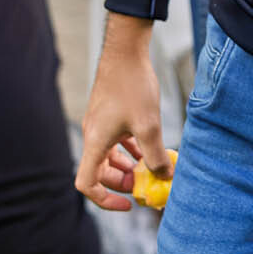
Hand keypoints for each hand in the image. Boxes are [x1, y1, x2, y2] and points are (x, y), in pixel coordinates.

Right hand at [76, 14, 168, 210]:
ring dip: (128, 166)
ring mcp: (100, 125)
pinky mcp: (109, 115)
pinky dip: (130, 150)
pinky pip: (116, 141)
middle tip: (149, 183)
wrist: (125, 51)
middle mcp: (93, 136)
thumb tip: (165, 176)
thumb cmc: (133, 87)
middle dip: (124, 182)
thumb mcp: (149, 125)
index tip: (129, 202)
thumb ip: (156, 155)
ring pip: (109, 157)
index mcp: (95, 142)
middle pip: (100, 173)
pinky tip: (148, 148)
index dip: (105, 199)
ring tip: (152, 166)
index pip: (86, 183)